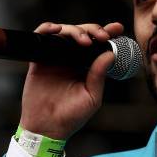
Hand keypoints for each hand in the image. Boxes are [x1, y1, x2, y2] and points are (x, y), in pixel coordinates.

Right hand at [19, 22, 123, 139]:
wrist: (46, 128)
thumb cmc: (71, 117)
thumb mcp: (91, 96)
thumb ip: (98, 75)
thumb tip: (109, 54)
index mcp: (85, 67)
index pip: (98, 45)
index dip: (107, 33)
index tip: (118, 28)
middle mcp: (70, 59)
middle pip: (81, 34)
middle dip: (93, 30)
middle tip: (101, 35)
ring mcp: (54, 58)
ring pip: (64, 33)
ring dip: (74, 30)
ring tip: (84, 40)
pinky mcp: (38, 60)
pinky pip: (41, 38)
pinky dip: (47, 29)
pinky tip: (56, 30)